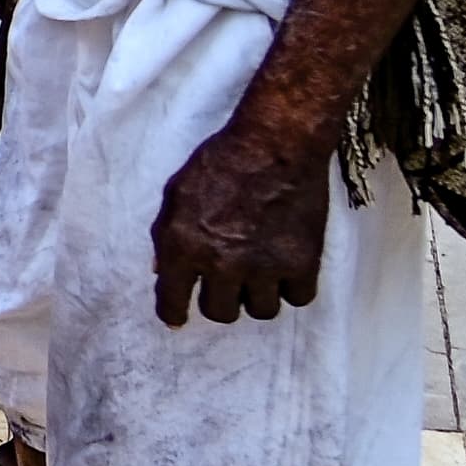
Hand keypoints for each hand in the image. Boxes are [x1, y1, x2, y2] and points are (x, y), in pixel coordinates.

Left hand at [153, 115, 331, 325]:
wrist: (276, 145)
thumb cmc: (220, 162)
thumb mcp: (176, 193)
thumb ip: (167, 235)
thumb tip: (162, 271)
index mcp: (184, 246)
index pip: (172, 301)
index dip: (173, 313)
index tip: (177, 319)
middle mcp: (222, 263)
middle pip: (221, 313)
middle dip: (220, 300)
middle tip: (226, 282)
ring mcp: (265, 266)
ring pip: (261, 311)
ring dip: (257, 296)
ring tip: (258, 274)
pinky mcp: (303, 262)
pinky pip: (298, 298)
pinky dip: (292, 288)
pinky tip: (286, 271)